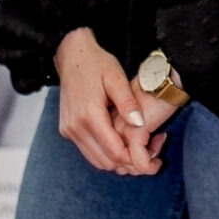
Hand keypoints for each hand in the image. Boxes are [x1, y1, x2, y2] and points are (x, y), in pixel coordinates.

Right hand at [53, 29, 164, 175]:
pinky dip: (104, 153)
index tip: (152, 151)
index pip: (114, 151)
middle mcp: (75, 127)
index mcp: (89, 114)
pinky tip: (118, 141)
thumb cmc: (96, 64)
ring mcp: (69, 130)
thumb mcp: (116, 77)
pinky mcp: (67, 130)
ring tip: (134, 147)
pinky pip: (88, 151)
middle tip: (146, 151)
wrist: (71, 56)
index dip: (134, 157)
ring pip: (96, 160)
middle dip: (127, 162)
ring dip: (115, 160)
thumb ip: (127, 102)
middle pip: (105, 162)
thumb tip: (140, 123)